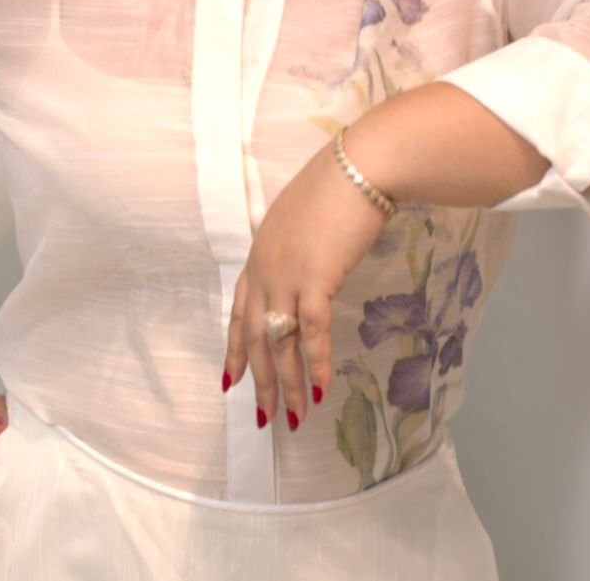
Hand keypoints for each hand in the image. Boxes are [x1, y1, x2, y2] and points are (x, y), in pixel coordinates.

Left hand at [224, 138, 386, 430]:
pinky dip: (315, 365)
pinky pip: (312, 332)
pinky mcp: (316, 279)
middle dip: (261, 381)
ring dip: (287, 385)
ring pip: (281, 343)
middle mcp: (265, 268)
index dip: (235, 348)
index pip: (239, 310)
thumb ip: (296, 247)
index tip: (230, 381)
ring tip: (293, 421)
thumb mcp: (303, 218)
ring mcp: (287, 275)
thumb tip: (307, 264)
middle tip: (266, 419)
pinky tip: (320, 392)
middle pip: (257, 336)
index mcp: (259, 252)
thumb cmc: (337, 185)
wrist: (358, 167)